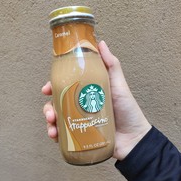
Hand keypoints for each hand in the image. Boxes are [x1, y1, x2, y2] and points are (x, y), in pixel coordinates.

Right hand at [42, 41, 150, 159]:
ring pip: (57, 119)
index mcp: (86, 92)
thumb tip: (101, 42)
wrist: (134, 138)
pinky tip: (55, 137)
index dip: (53, 86)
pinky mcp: (80, 136)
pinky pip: (63, 135)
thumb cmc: (127, 109)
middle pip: (57, 103)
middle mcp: (80, 106)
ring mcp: (79, 121)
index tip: (46, 89)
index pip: (65, 86)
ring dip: (50, 122)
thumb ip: (111, 65)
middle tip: (50, 112)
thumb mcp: (118, 84)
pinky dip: (56, 135)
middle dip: (48, 107)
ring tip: (52, 127)